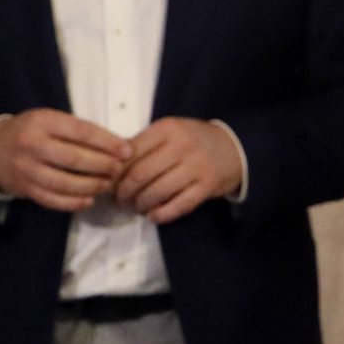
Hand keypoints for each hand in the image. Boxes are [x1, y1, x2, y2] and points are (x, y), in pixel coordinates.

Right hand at [0, 109, 130, 211]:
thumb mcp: (50, 120)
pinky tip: (89, 200)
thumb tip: (117, 146)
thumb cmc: (32, 132)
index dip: (107, 142)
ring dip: (92, 186)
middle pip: (73, 158)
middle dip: (102, 165)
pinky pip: (53, 200)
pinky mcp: (25, 189)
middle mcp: (32, 144)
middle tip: (119, 170)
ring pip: (64, 182)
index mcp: (42, 121)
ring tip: (108, 184)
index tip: (126, 150)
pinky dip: (74, 203)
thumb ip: (78, 131)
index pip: (80, 131)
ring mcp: (27, 169)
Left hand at [112, 117, 243, 222]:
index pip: (131, 152)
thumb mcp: (169, 132)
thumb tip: (112, 167)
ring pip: (157, 192)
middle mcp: (182, 146)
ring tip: (135, 207)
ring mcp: (196, 167)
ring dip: (140, 205)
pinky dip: (160, 215)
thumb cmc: (193, 140)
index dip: (116, 171)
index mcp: (167, 128)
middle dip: (124, 192)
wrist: (233, 148)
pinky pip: (177, 206)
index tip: (110, 181)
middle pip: (140, 175)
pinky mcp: (206, 187)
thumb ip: (143, 145)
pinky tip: (152, 215)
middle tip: (120, 200)